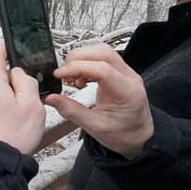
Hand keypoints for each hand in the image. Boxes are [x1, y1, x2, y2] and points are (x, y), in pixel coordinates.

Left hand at [0, 46, 47, 154]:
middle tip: (28, 96)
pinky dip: (1, 109)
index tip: (15, 48)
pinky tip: (11, 123)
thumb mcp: (32, 104)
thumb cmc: (12, 137)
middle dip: (13, 82)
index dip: (8, 49)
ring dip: (8, 98)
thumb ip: (26, 81)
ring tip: (20, 115)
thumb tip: (19, 73)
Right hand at [43, 44, 152, 158]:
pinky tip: (81, 79)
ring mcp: (126, 73)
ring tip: (72, 77)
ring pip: (103, 52)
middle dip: (78, 58)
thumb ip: (72, 111)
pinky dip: (87, 63)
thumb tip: (51, 98)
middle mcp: (129, 78)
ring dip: (82, 59)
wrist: (140, 137)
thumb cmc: (124, 134)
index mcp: (127, 92)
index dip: (77, 68)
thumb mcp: (95, 127)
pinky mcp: (120, 73)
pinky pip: (103, 59)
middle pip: (103, 53)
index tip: (59, 74)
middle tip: (63, 73)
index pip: (101, 68)